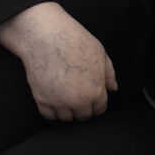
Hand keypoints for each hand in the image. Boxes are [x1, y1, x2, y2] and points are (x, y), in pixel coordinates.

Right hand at [0, 3, 117, 121]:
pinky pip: (48, 116)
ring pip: (66, 118)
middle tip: (76, 97)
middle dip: (81, 109)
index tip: (90, 101)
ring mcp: (60, 102)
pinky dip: (50, 111)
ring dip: (66, 111)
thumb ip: (108, 74)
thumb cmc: (74, 41)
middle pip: (83, 117)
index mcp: (96, 90)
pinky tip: (51, 99)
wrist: (46, 36)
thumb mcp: (100, 53)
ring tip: (63, 97)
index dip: (95, 105)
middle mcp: (79, 100)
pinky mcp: (42, 100)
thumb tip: (113, 88)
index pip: (99, 109)